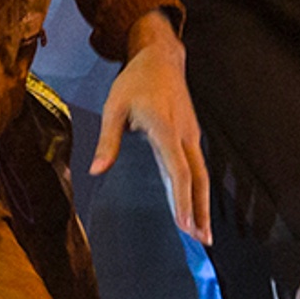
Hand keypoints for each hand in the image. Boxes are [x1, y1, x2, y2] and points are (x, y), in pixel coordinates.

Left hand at [91, 14, 209, 242]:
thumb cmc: (134, 82)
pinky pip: (199, 167)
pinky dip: (199, 190)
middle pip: (198, 179)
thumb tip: (96, 170)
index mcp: (165, 129)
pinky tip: (197, 206)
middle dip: (200, 211)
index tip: (183, 225)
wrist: (161, 58)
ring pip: (202, 175)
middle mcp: (184, 135)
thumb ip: (107, 140)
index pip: (178, 171)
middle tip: (203, 241)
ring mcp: (191, 135)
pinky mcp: (191, 135)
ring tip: (203, 233)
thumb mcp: (114, 106)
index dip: (181, 199)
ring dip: (203, 204)